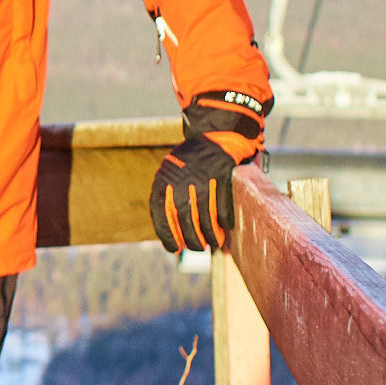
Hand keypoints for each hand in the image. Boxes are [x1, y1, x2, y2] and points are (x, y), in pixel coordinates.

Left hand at [149, 88, 268, 252]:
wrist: (217, 134)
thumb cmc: (192, 161)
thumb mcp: (172, 173)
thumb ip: (168, 196)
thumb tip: (169, 230)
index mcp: (164, 178)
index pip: (160, 212)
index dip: (166, 234)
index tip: (174, 250)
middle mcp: (180, 178)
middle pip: (184, 216)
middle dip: (191, 238)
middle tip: (196, 249)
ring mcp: (201, 176)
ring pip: (204, 214)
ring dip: (209, 234)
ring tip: (212, 243)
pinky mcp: (221, 174)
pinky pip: (222, 203)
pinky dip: (224, 219)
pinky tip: (225, 228)